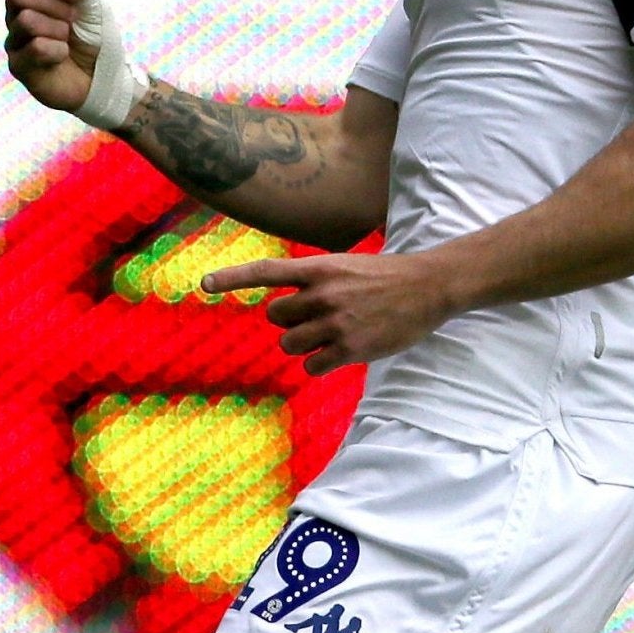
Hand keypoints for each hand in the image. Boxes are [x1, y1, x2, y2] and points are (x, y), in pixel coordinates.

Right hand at [0, 0, 96, 113]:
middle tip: (70, 24)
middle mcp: (18, 10)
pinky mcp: (18, 65)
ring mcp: (15, 38)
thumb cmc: (95, 36)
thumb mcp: (93, 2)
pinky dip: (58, 53)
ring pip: (29, 22)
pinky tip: (60, 60)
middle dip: (53, 8)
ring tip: (66, 44)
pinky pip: (37, 49)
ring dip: (59, 33)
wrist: (103, 76)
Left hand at [201, 251, 454, 374]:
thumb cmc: (387, 277)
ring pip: (290, 344)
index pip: (267, 271)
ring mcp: (335, 322)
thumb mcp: (347, 267)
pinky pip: (312, 365)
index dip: (233, 278)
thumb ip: (314, 282)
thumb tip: (283, 309)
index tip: (204, 283)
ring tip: (333, 334)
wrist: (430, 287)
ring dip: (304, 344)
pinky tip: (342, 352)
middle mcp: (323, 294)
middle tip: (318, 318)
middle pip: (276, 316)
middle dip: (290, 321)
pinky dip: (320, 363)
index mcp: (320, 268)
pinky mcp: (349, 349)